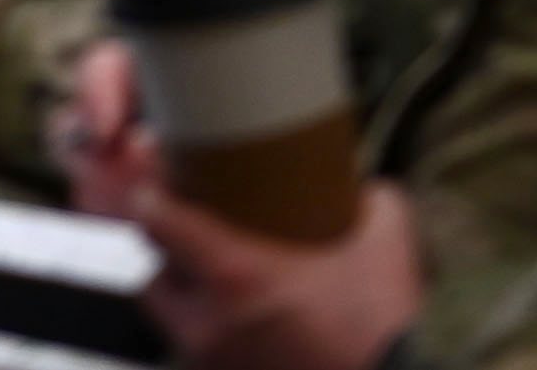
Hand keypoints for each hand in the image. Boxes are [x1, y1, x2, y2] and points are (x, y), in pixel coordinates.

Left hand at [59, 49, 421, 369]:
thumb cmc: (379, 330)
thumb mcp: (383, 247)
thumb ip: (369, 202)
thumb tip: (362, 185)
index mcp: (234, 275)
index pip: (157, 222)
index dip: (153, 196)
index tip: (159, 183)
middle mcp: (209, 321)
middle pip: (154, 274)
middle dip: (168, 251)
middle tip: (195, 230)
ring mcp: (213, 360)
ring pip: (171, 317)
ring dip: (184, 294)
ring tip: (217, 277)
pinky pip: (198, 349)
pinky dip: (209, 329)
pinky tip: (243, 318)